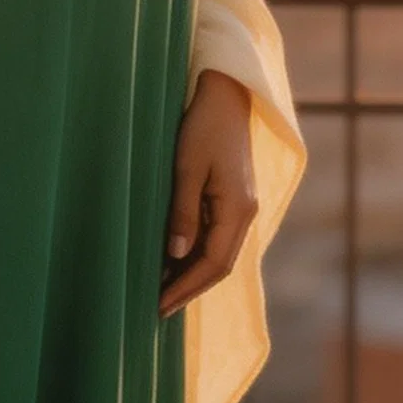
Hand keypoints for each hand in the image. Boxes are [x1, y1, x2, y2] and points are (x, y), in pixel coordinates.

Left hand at [159, 70, 256, 318]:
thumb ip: (183, 213)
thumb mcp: (187, 167)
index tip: (159, 304)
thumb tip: (175, 255)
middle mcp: (245, 213)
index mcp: (238, 209)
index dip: (187, 287)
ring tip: (160, 290)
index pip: (214, 264)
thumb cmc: (203, 125)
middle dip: (189, 288)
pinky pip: (216, 237)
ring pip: (218, 253)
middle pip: (219, 265)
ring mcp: (241, 207)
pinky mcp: (232, 199)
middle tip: (157, 308)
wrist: (225, 94)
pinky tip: (173, 260)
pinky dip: (195, 254)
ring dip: (191, 273)